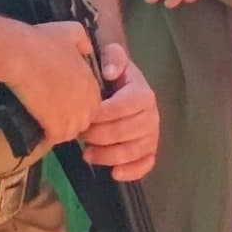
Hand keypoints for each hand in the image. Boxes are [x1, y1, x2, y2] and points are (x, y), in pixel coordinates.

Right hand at [3, 18, 102, 146]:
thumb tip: (87, 50)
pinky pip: (55, 138)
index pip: (92, 104)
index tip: (62, 100)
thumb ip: (84, 42)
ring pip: (70, 131)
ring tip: (43, 119)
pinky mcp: (56, 127)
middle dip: (70, 118)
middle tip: (53, 112)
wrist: (19, 56)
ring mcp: (72, 117)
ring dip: (59, 128)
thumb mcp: (72, 31)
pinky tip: (37, 125)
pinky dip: (47, 135)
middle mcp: (87, 103)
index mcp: (92, 85)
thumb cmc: (42, 42)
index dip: (76, 103)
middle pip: (83, 120)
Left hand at [78, 46, 158, 180]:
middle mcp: (152, 116)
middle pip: (126, 132)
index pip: (122, 107)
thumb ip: (113, 57)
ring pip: (133, 151)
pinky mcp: (150, 150)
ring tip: (86, 154)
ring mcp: (152, 135)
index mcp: (143, 94)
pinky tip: (114, 173)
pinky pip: (146, 164)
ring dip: (108, 156)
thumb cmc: (114, 75)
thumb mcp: (113, 58)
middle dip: (100, 136)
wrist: (122, 86)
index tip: (81, 116)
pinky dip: (132, 171)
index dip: (100, 115)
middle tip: (79, 135)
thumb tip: (110, 72)